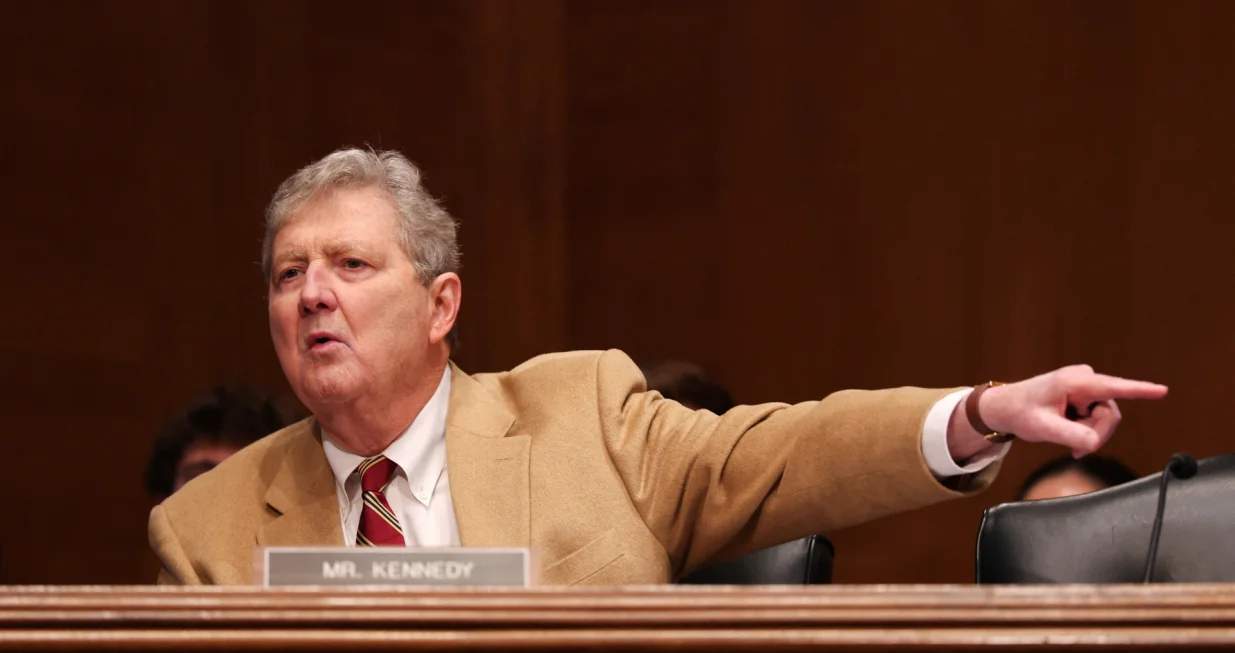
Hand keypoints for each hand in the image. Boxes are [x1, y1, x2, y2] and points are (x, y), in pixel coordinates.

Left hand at [949, 365, 1168, 459]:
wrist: (1004, 407)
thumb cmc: (1020, 412)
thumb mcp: (1042, 428)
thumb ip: (1070, 436)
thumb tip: (1094, 443)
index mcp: (1073, 382)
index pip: (1112, 387)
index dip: (1139, 390)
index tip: (1162, 391)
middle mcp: (1084, 380)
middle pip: (1110, 413)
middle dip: (1096, 434)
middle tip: (1074, 450)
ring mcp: (1085, 387)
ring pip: (1105, 418)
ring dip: (1090, 434)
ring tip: (1066, 439)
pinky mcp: (1085, 395)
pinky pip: (1097, 417)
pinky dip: (1086, 430)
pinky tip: (1069, 433)